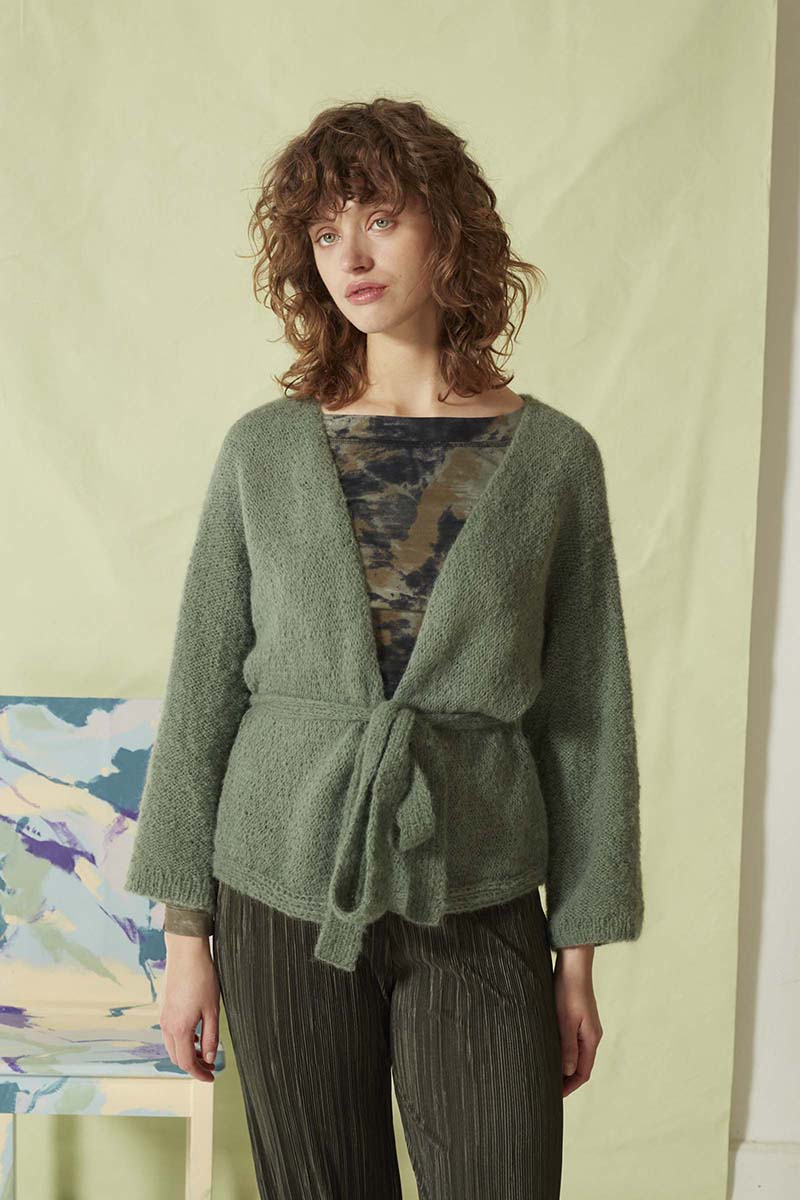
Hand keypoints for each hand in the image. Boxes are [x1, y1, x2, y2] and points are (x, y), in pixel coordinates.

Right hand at [160, 934, 219, 1082]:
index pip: (186, 1062)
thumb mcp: (212, 1010)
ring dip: (186, 1053)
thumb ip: (210, 1037)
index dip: (199, 1074)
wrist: (185, 953)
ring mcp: (163, 1016)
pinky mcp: (164, 1008)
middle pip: (176, 1057)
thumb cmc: (202, 978)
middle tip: (210, 1067)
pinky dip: (181, 1041)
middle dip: (193, 1066)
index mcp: (179, 1029)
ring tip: (204, 1052)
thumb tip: (209, 1059)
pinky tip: (195, 1034)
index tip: (211, 1078)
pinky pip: (170, 1033)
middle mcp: (166, 1025)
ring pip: (172, 1046)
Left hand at [553, 944, 602, 1097]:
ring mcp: (586, 1026)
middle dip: (566, 1080)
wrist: (574, 963)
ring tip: (546, 1074)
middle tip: (548, 1089)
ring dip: (564, 1066)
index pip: (583, 1072)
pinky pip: (572, 1042)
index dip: (569, 1087)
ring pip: (576, 1054)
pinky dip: (563, 1052)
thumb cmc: (568, 989)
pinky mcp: (578, 1017)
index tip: (554, 1097)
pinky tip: (550, 1051)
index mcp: (591, 1038)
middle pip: (581, 1066)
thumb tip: (567, 1072)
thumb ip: (567, 1046)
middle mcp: (591, 1035)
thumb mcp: (565, 1020)